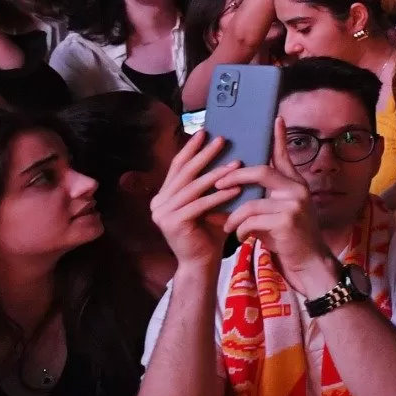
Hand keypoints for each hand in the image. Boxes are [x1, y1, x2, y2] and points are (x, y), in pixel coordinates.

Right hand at [150, 130, 242, 269]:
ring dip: (216, 174)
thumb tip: (227, 155)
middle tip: (222, 140)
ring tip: (237, 163)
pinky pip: (200, 204)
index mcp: (164, 196)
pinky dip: (219, 196)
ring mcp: (162, 213)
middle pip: (185, 173)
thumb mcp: (209, 203)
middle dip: (205, 155)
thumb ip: (209, 184)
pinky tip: (235, 188)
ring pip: (193, 187)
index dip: (191, 149)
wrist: (202, 264)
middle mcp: (158, 202)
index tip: (205, 132)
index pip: (178, 167)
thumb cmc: (210, 232)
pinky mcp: (172, 222)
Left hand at [215, 117, 332, 295]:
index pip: (284, 156)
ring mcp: (293, 205)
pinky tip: (240, 239)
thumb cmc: (289, 238)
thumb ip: (262, 199)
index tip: (276, 118)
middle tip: (216, 183)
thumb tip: (230, 190)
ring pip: (250, 203)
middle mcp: (297, 190)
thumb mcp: (278, 213)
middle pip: (260, 172)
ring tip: (226, 226)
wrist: (308, 262)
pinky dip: (240, 231)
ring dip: (232, 216)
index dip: (279, 137)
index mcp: (295, 185)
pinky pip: (251, 221)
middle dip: (233, 177)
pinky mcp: (286, 222)